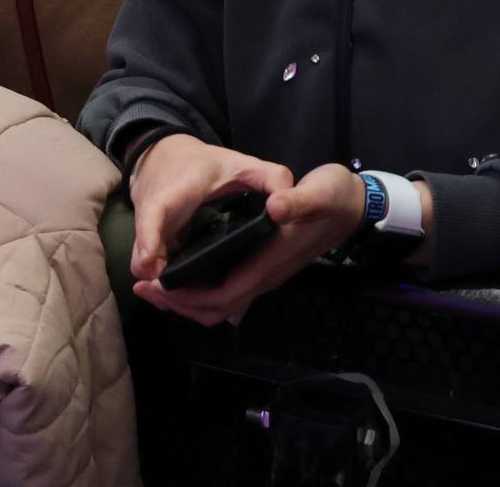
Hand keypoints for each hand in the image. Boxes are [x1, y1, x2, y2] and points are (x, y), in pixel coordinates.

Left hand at [128, 136, 373, 326]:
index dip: (188, 295)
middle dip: (178, 303)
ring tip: (153, 283)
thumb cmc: (336, 197)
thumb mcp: (320, 191)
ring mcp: (266, 274)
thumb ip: (298, 201)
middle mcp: (267, 276)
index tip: (156, 284)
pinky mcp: (263, 266)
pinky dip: (199, 289)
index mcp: (272, 262)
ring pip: (221, 303)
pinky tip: (182, 272)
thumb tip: (276, 206)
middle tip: (143, 287)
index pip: (225, 293)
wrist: (355, 206)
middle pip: (217, 307)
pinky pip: (226, 290)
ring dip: (186, 299)